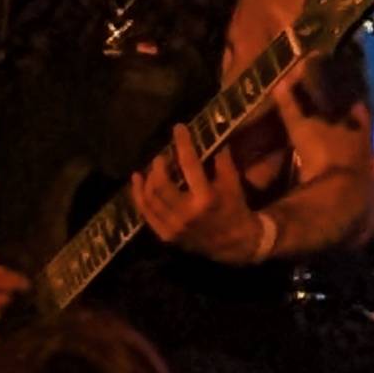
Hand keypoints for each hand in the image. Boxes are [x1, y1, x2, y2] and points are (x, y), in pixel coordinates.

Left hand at [131, 123, 264, 263]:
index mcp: (206, 198)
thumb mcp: (233, 185)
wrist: (233, 244)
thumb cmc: (235, 209)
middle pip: (161, 184)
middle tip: (162, 156)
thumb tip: (214, 140)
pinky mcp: (165, 235)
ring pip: (150, 198)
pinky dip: (139, 196)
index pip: (189, 164)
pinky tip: (138, 182)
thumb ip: (223, 162)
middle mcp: (187, 213)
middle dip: (159, 165)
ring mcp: (173, 226)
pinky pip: (146, 213)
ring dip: (147, 179)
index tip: (178, 128)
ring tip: (152, 168)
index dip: (183, 143)